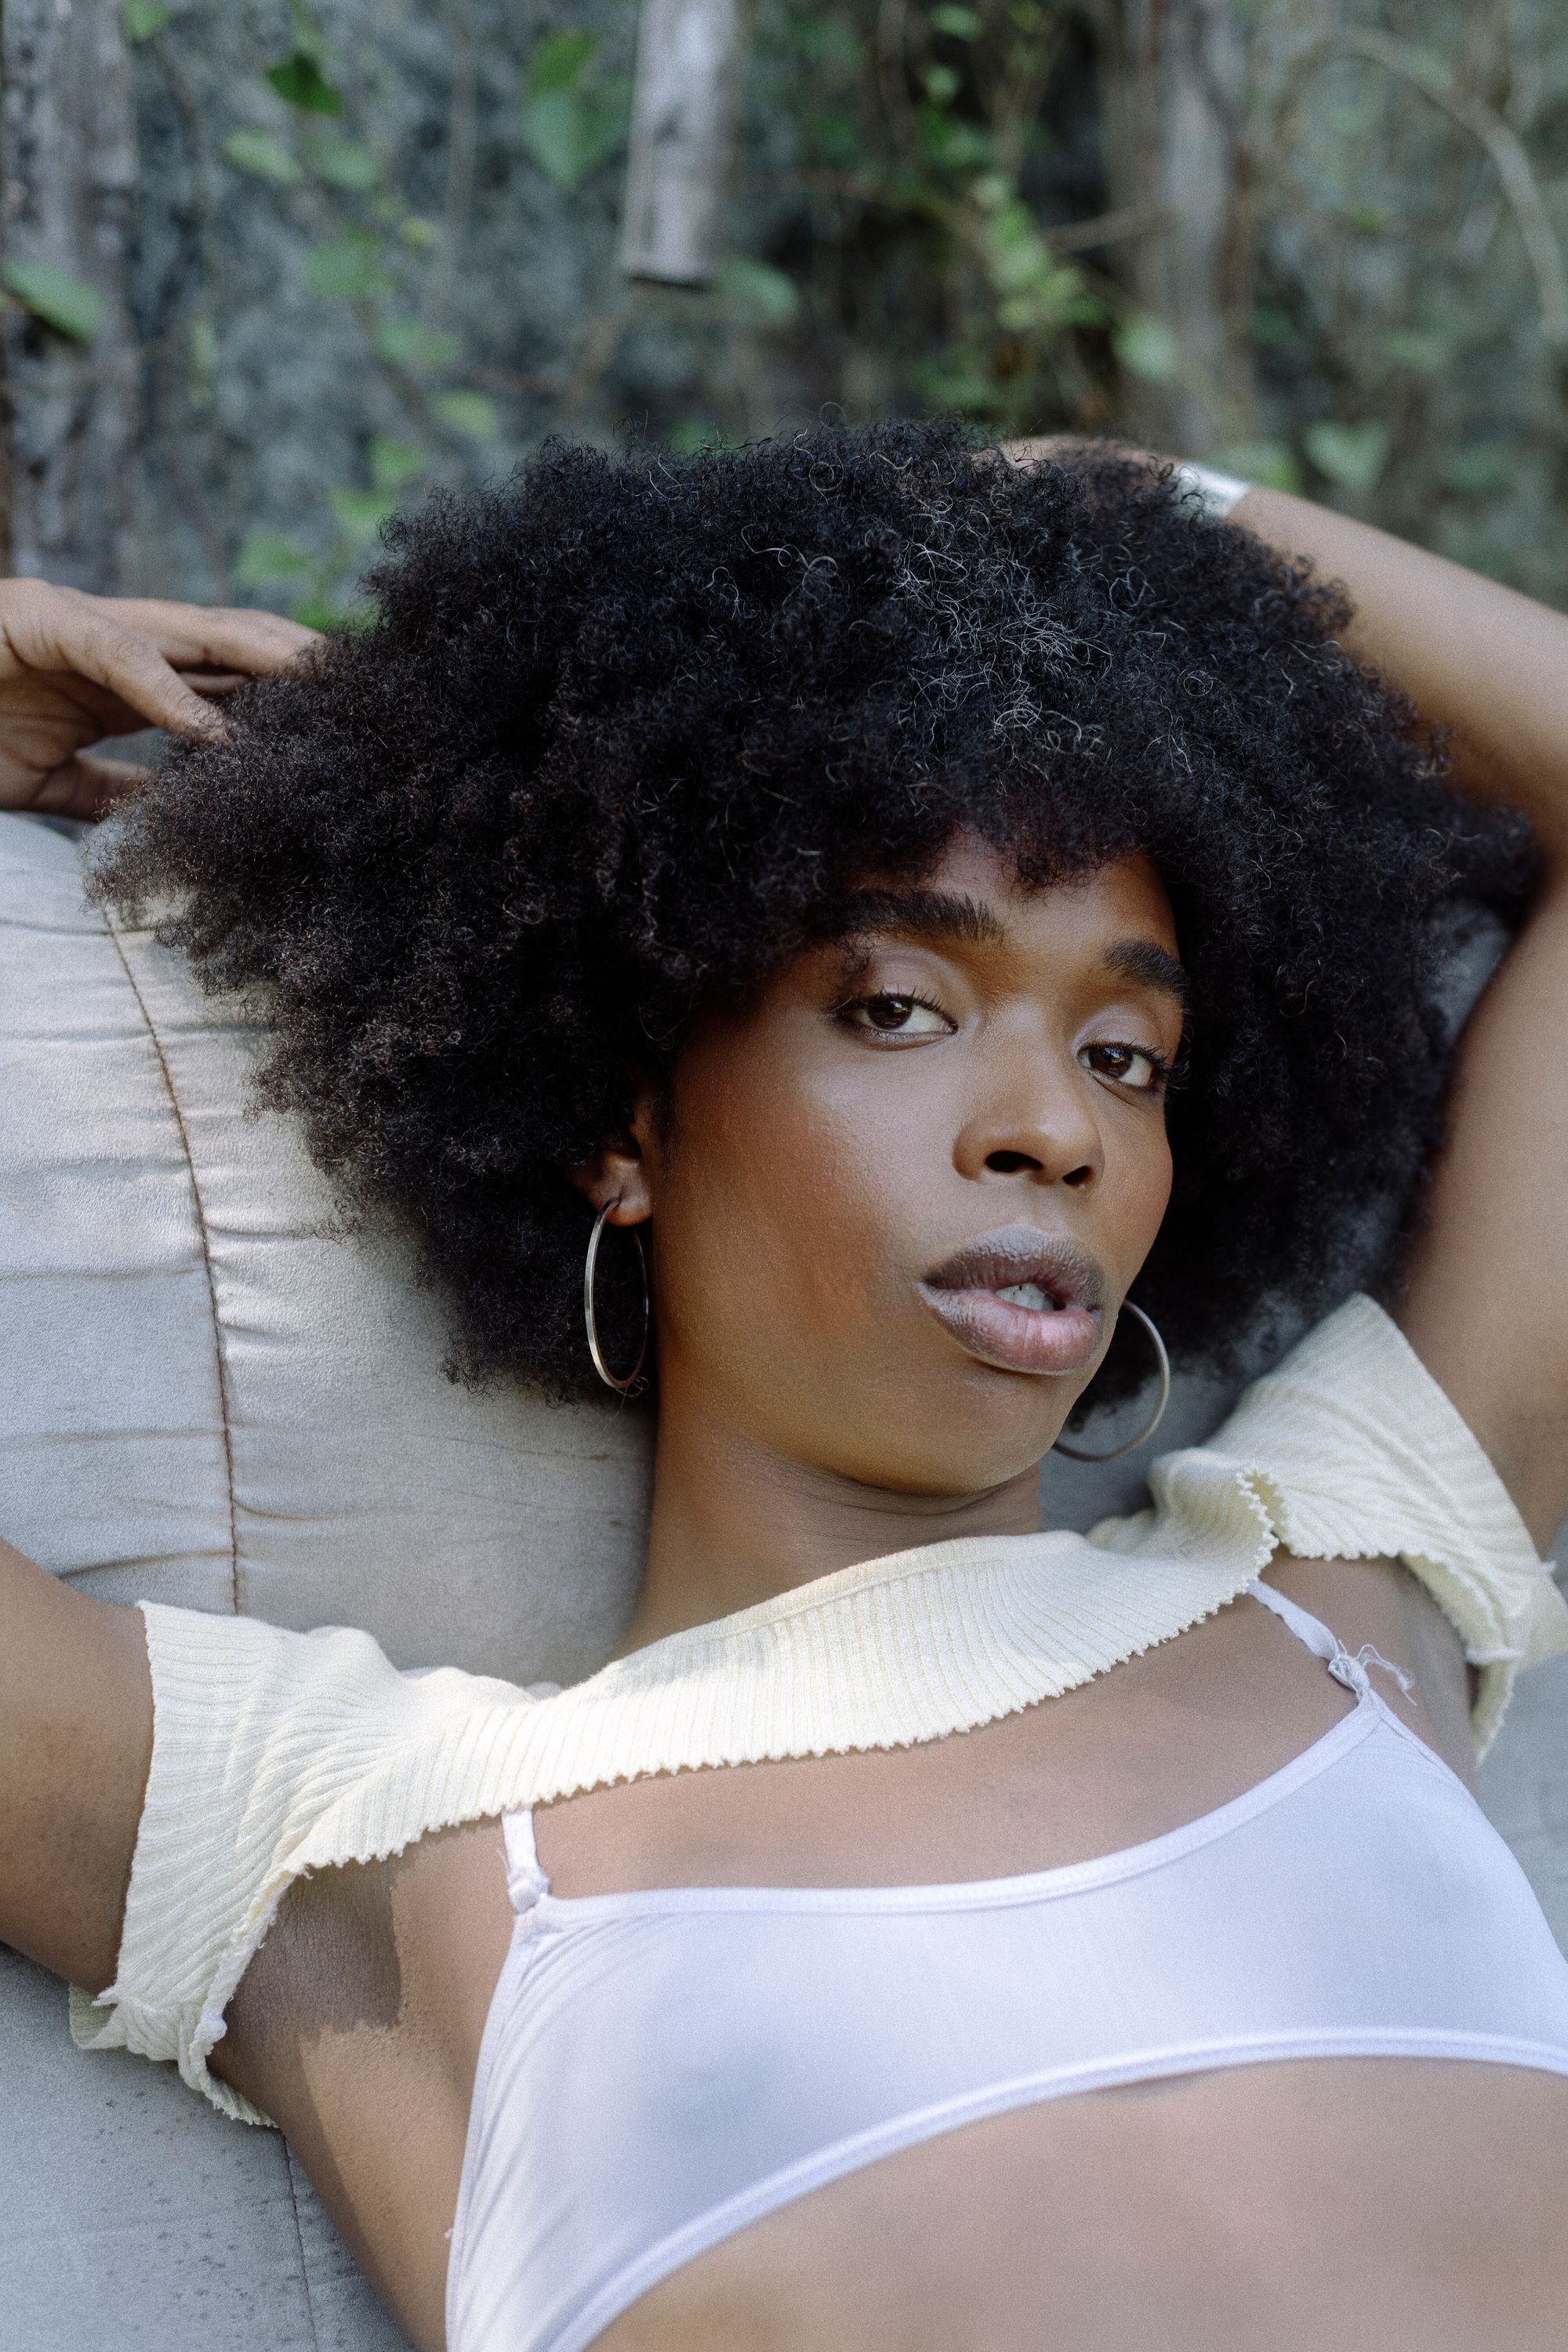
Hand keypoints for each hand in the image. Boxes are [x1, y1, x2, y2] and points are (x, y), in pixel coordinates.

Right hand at [0, 577, 317, 819]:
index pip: (224, 670)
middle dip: (296, 660)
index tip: (342, 716)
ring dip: (260, 655)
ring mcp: (81, 622)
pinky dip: (168, 691)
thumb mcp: (51, 778)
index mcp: (126, 675)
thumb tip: (164, 810)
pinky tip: (213, 730)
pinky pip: (119, 654)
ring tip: (317, 686)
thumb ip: (108, 787)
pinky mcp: (40, 618)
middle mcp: (117, 639)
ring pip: (193, 630)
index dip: (284, 686)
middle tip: (358, 690)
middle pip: (229, 639)